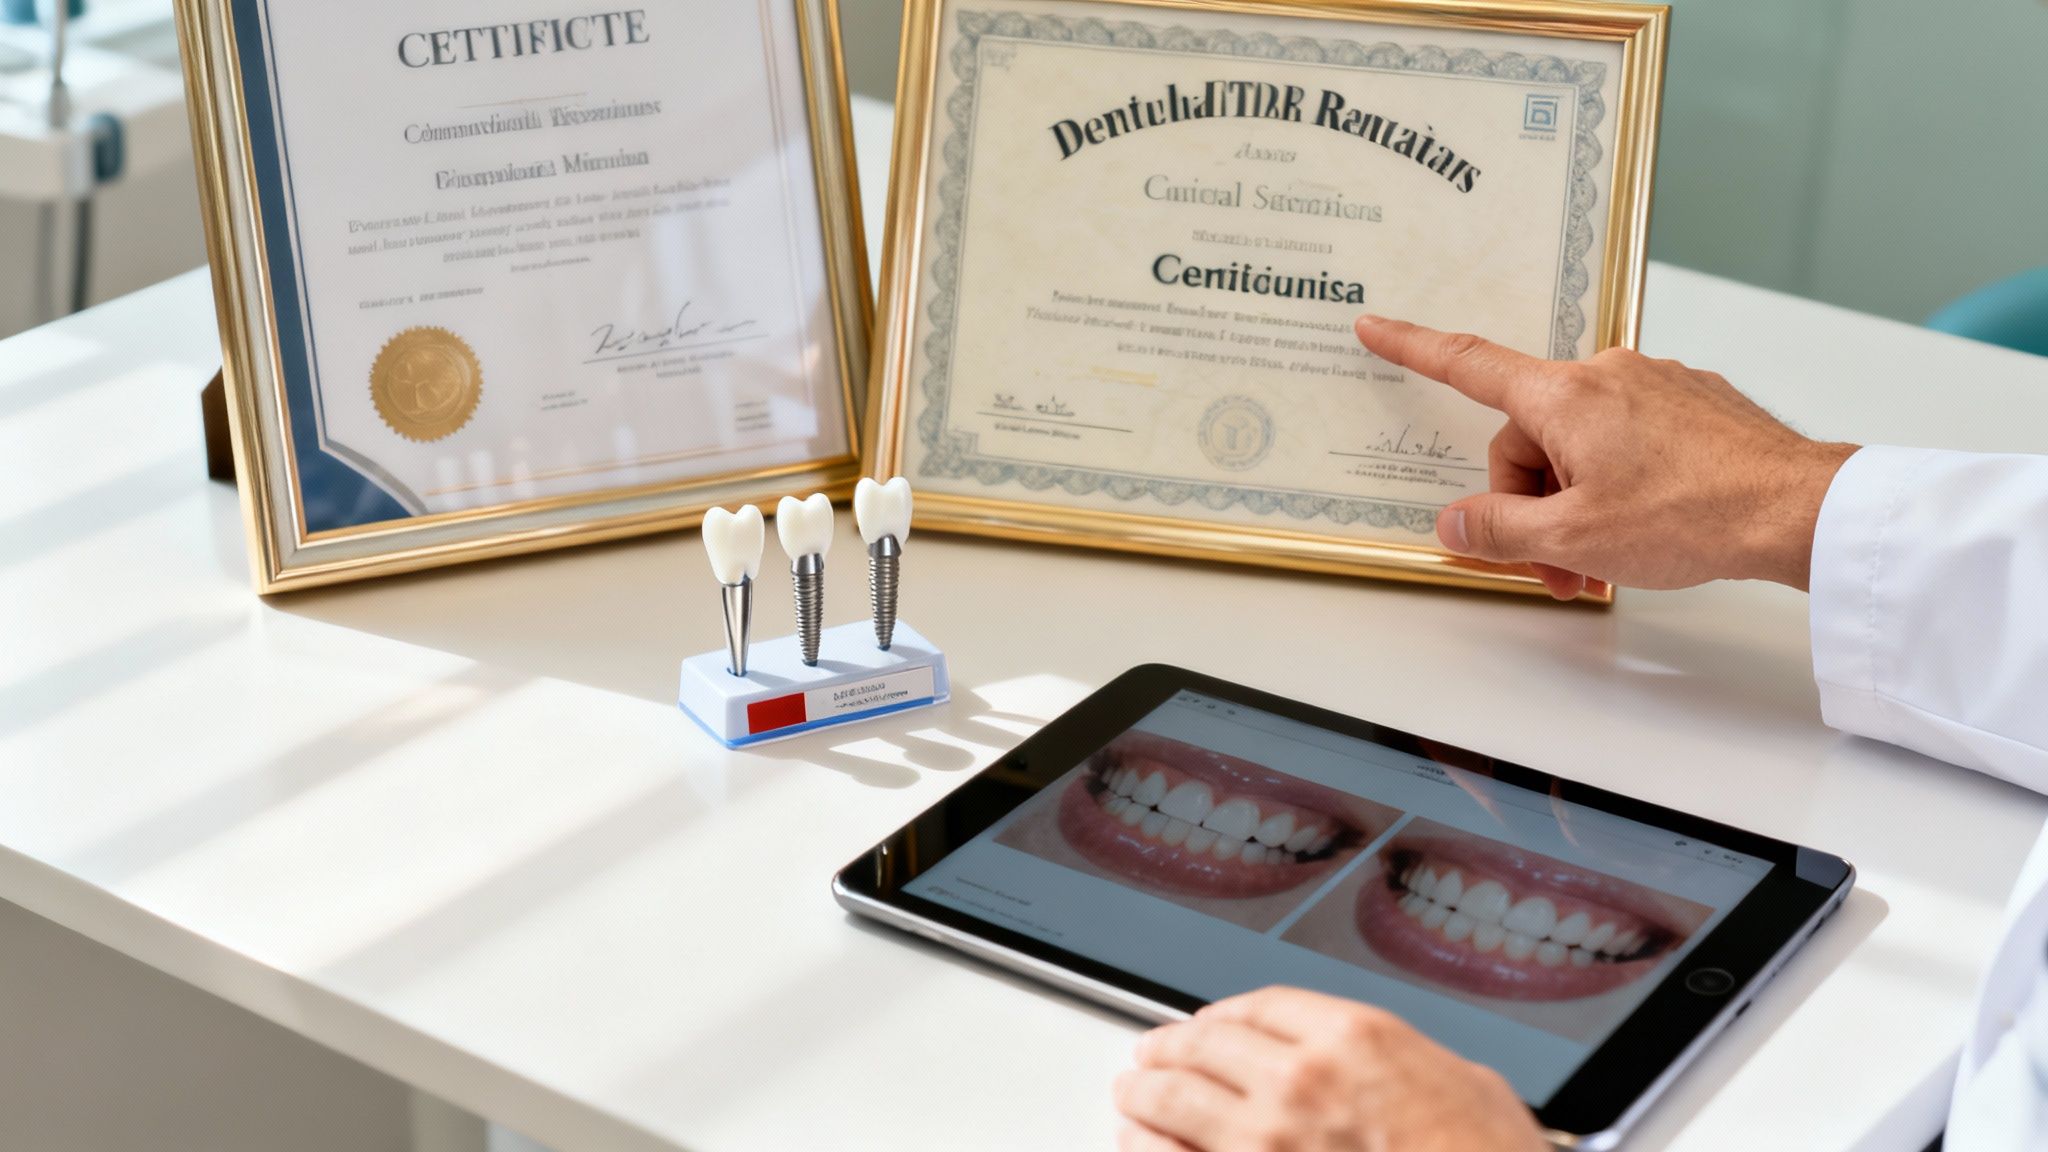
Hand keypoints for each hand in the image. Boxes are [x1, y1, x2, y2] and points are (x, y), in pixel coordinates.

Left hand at [1113, 987, 1545, 1151]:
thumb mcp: (1469, 1084)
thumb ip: (1405, 1063)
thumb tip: (1387, 1066)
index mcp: (1353, 1039)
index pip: (1258, 1005)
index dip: (1221, 1014)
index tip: (1206, 1023)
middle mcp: (1299, 1082)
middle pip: (1203, 1046)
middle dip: (1168, 1048)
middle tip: (1150, 1053)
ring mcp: (1265, 1142)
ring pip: (1172, 1102)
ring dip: (1143, 1094)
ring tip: (1131, 1093)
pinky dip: (1146, 1146)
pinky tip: (1134, 1141)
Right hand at [1353, 316, 1859, 597]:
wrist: (1798, 508)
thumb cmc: (1694, 514)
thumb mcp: (1573, 539)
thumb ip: (1498, 531)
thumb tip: (1454, 524)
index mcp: (1565, 396)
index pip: (1468, 364)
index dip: (1413, 348)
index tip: (1375, 326)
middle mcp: (1606, 375)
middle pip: (1529, 439)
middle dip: (1531, 505)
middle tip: (1556, 568)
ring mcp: (1655, 385)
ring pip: (1580, 447)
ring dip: (1577, 505)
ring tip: (1605, 562)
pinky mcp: (1693, 405)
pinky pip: (1629, 441)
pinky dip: (1620, 486)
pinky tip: (1648, 525)